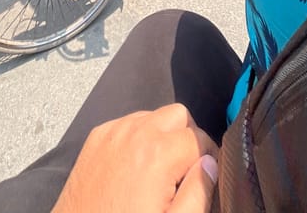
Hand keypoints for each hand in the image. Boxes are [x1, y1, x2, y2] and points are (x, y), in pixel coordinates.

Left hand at [52, 104, 217, 212]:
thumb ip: (198, 192)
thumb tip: (211, 164)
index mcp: (157, 153)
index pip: (200, 137)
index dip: (210, 156)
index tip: (207, 176)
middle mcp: (133, 132)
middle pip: (177, 114)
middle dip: (187, 137)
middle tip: (186, 171)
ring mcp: (111, 132)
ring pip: (152, 115)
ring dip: (163, 134)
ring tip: (161, 171)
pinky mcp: (96, 138)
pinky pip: (128, 122)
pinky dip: (139, 136)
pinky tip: (137, 166)